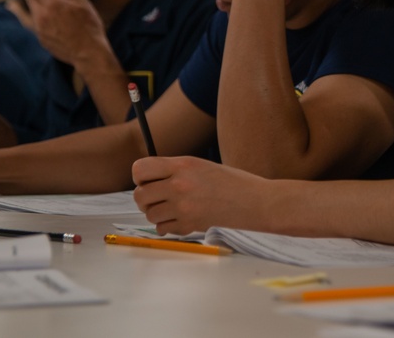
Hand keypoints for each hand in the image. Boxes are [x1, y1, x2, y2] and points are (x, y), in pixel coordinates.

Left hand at [23, 0, 108, 66]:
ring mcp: (39, 29)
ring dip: (32, 3)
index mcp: (52, 4)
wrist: (89, 53)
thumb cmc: (90, 25)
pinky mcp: (41, 39)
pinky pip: (36, 23)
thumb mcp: (82, 3)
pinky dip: (37, 16)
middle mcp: (42, 16)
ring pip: (31, 11)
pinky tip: (43, 15)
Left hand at [132, 156, 267, 234]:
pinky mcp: (188, 226)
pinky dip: (167, 226)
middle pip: (139, 195)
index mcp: (182, 165)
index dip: (140, 176)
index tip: (148, 179)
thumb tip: (148, 179)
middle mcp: (179, 185)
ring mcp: (183, 208)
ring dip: (156, 212)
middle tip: (157, 197)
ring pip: (149, 214)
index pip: (140, 169)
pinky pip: (162, 228)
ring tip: (172, 208)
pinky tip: (180, 219)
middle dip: (145, 197)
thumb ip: (174, 170)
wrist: (254, 202)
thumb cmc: (231, 182)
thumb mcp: (200, 165)